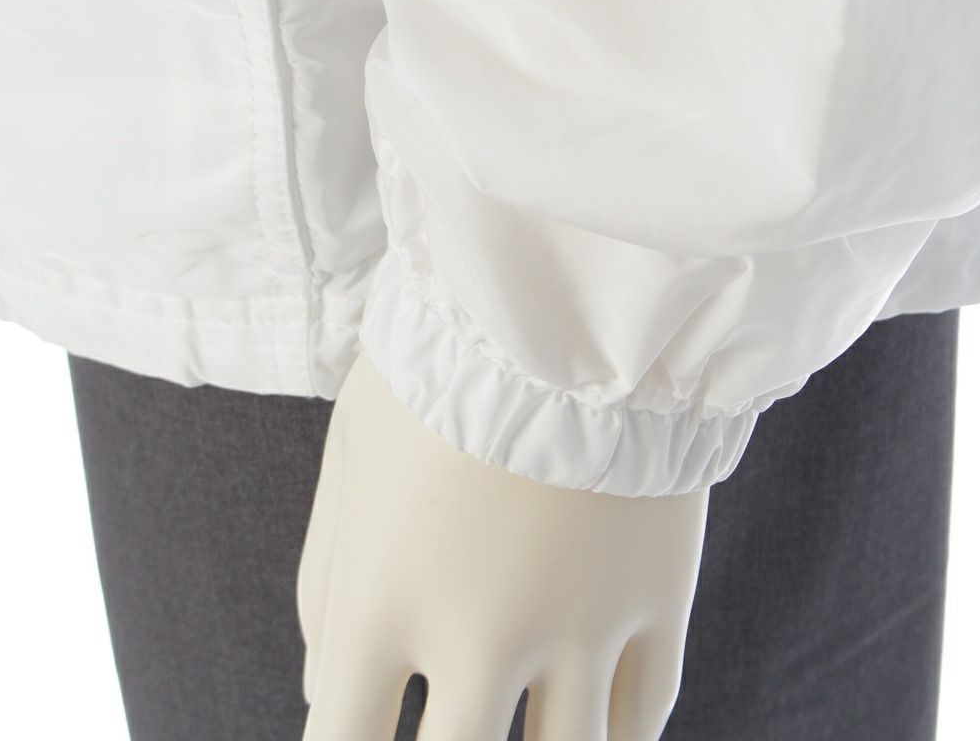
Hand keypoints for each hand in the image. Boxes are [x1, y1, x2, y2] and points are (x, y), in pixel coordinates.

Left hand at [298, 350, 708, 739]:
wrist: (569, 284)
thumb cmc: (444, 356)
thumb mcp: (353, 446)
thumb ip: (326, 578)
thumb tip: (322, 690)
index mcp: (382, 598)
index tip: (361, 739)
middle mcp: (478, 632)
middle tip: (451, 722)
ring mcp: (578, 621)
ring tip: (522, 725)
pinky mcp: (657, 595)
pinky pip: (642, 717)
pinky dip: (614, 739)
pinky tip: (593, 729)